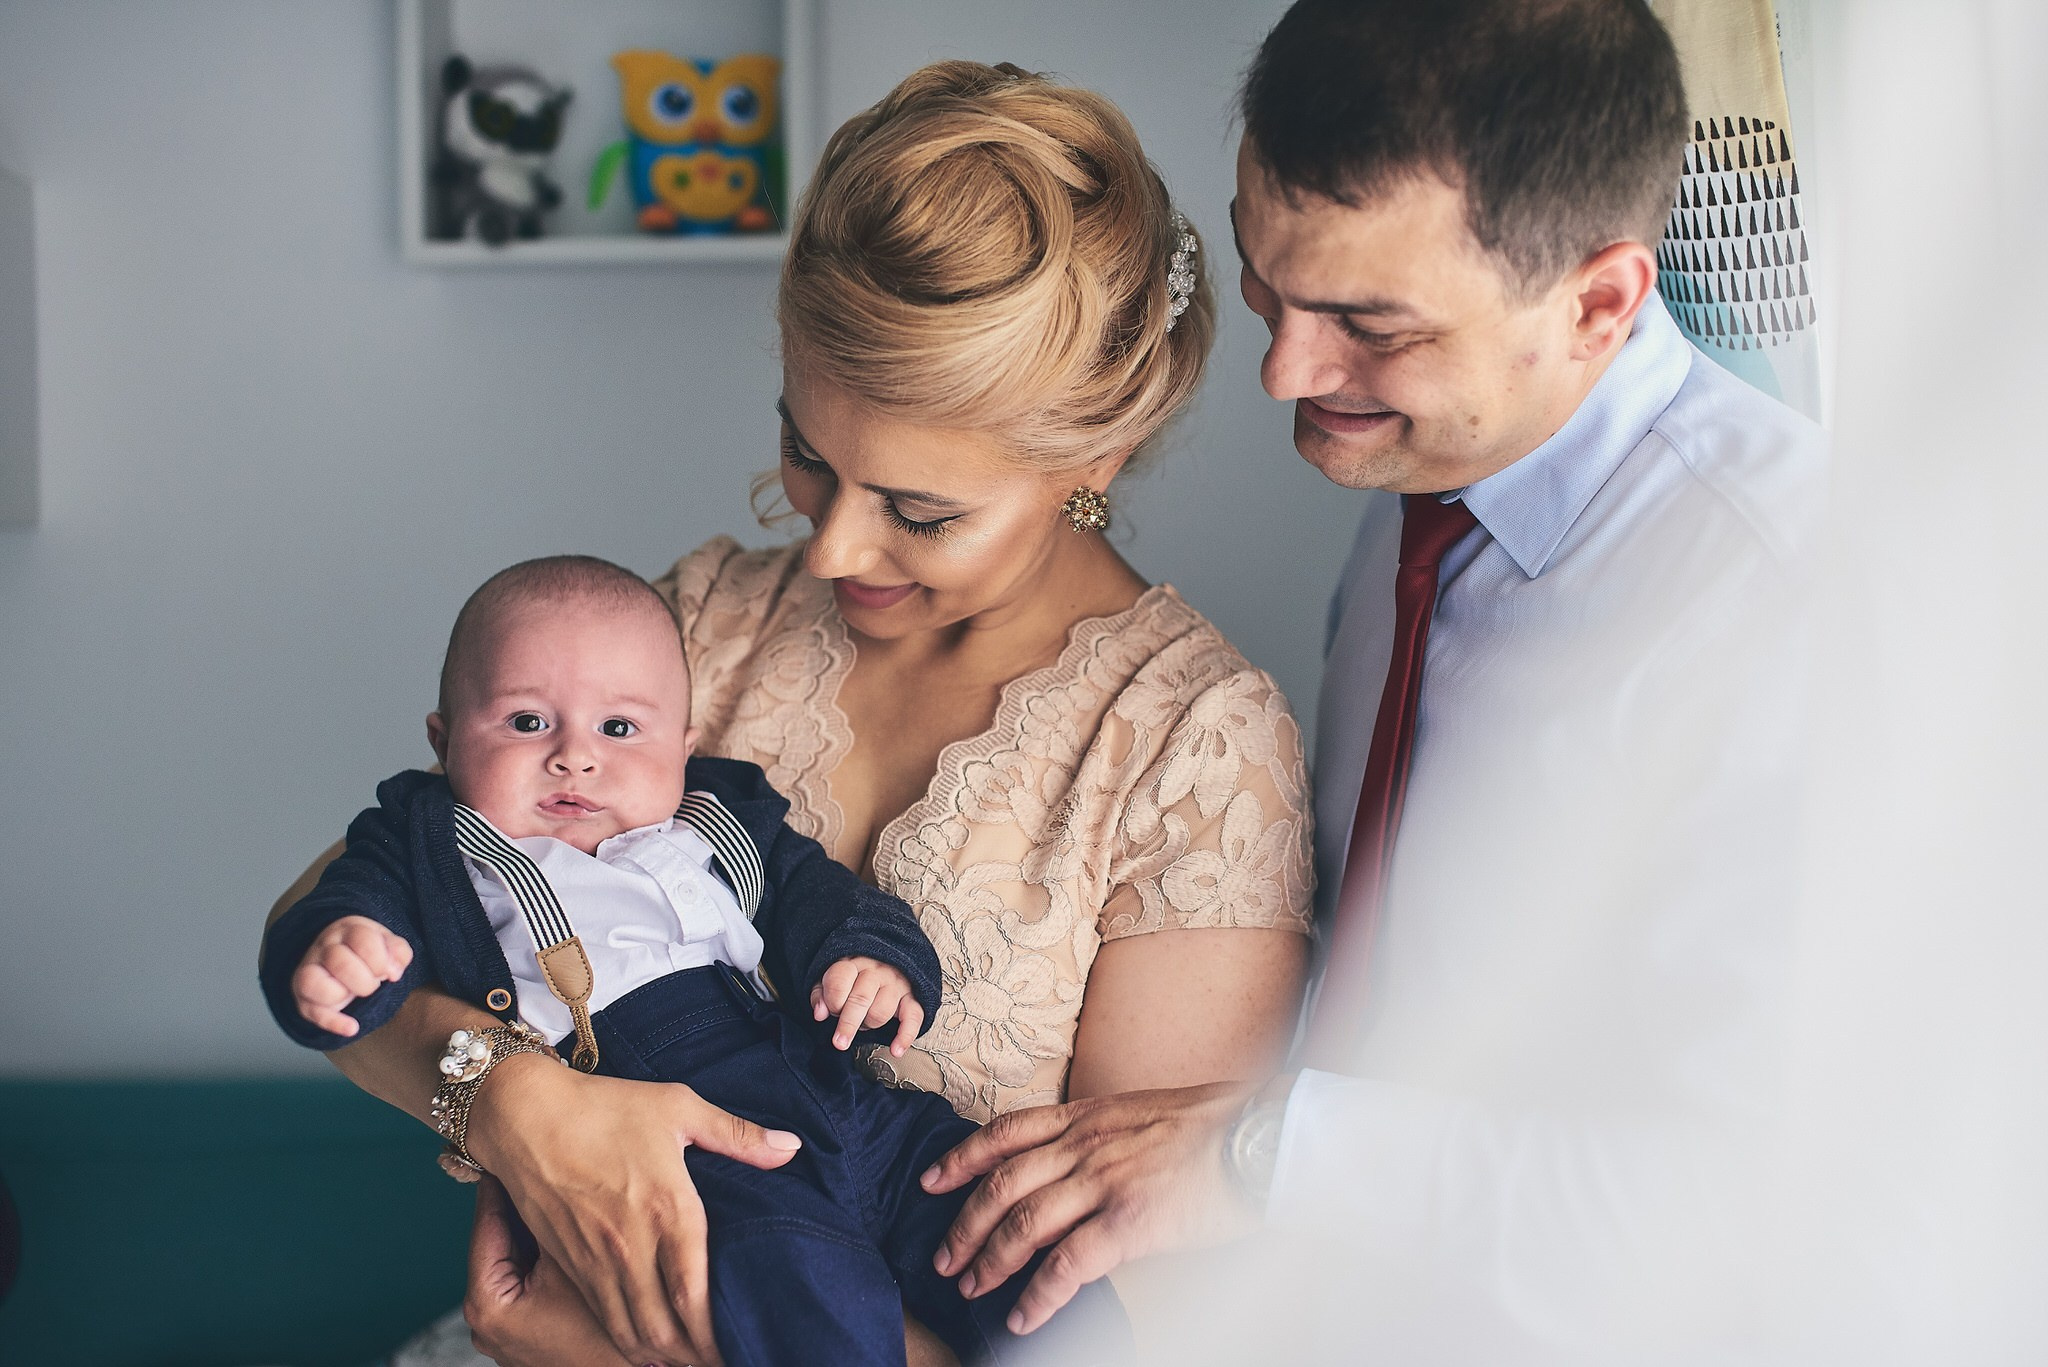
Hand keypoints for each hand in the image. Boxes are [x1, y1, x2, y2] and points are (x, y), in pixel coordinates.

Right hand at [292, 915, 411, 1035]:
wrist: (339, 957)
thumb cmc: (367, 952)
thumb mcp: (387, 944)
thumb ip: (398, 952)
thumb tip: (393, 972)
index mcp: (347, 931)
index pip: (362, 939)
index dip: (382, 960)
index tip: (390, 972)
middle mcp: (324, 948)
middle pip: (339, 961)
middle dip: (365, 980)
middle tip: (373, 983)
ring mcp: (309, 972)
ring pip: (312, 982)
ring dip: (341, 994)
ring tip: (354, 994)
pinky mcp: (305, 998)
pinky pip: (311, 1011)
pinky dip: (333, 1022)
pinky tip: (352, 1028)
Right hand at [465, 1055, 802, 1366]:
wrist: (525, 1114)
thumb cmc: (606, 1106)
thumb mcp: (678, 1107)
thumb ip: (737, 1135)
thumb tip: (791, 1148)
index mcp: (669, 1208)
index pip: (696, 1293)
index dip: (717, 1331)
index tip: (739, 1343)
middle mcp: (633, 1245)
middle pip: (665, 1327)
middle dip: (695, 1353)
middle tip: (721, 1359)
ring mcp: (598, 1259)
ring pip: (633, 1331)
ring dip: (662, 1354)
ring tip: (689, 1359)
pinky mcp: (571, 1263)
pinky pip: (604, 1317)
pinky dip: (629, 1340)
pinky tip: (648, 1345)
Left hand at [811, 956, 923, 1054]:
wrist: (886, 963)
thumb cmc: (854, 977)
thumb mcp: (830, 980)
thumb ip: (820, 995)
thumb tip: (819, 1013)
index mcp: (853, 964)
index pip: (839, 982)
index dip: (832, 1002)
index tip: (829, 1012)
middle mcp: (876, 971)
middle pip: (860, 999)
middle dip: (848, 1024)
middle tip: (839, 1042)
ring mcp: (896, 984)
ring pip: (882, 1011)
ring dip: (870, 1024)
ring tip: (864, 1022)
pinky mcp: (912, 997)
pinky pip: (913, 1017)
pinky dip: (905, 1036)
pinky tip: (896, 1050)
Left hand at [920, 1082, 1261, 1333]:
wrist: (1261, 1133)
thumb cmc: (1216, 1125)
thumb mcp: (1143, 1112)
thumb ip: (1104, 1134)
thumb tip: (1077, 1163)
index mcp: (1087, 1115)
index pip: (1006, 1132)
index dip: (962, 1158)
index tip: (933, 1180)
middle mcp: (1085, 1144)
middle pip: (1003, 1184)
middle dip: (965, 1224)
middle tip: (944, 1257)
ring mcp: (1104, 1182)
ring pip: (1024, 1224)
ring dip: (991, 1261)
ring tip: (972, 1288)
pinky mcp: (1129, 1222)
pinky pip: (1067, 1265)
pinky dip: (1037, 1295)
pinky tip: (1023, 1316)